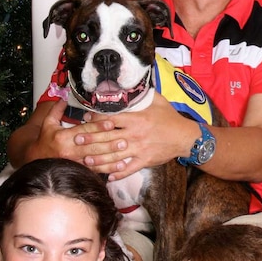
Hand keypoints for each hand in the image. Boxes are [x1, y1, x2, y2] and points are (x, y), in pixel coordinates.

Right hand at [27, 100, 122, 162]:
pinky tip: (120, 166)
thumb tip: (64, 95)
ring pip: (96, 160)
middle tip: (124, 140)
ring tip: (125, 152)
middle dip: (109, 143)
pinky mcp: (79, 170)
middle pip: (93, 147)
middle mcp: (70, 151)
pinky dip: (109, 169)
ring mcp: (75, 162)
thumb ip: (57, 109)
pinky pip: (96, 170)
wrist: (36, 160)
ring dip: (112, 157)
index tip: (111, 123)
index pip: (84, 131)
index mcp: (64, 137)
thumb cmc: (45, 140)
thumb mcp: (48, 123)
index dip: (98, 127)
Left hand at [82, 94, 197, 179]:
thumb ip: (143, 94)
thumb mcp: (158, 100)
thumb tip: (133, 84)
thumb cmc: (170, 117)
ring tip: (86, 160)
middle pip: (108, 137)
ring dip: (99, 158)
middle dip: (91, 139)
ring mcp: (139, 149)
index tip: (85, 119)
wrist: (185, 137)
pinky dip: (119, 173)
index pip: (111, 118)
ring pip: (115, 155)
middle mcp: (134, 134)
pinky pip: (129, 169)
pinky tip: (108, 176)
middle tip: (76, 141)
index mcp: (136, 119)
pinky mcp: (145, 161)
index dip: (96, 119)